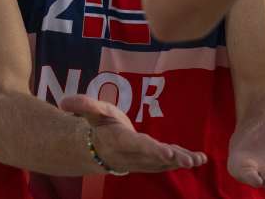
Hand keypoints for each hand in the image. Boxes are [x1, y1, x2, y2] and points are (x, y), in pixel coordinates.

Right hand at [59, 94, 207, 173]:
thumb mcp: (93, 113)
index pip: (139, 146)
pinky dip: (185, 159)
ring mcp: (144, 160)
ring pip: (164, 162)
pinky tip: (201, 159)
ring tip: (198, 160)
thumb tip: (63, 102)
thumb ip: (83, 106)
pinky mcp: (153, 160)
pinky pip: (169, 161)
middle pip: (155, 158)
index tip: (168, 153)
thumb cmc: (100, 126)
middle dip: (172, 159)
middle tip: (189, 160)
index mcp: (121, 141)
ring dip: (182, 161)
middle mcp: (133, 155)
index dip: (153, 150)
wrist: (100, 149)